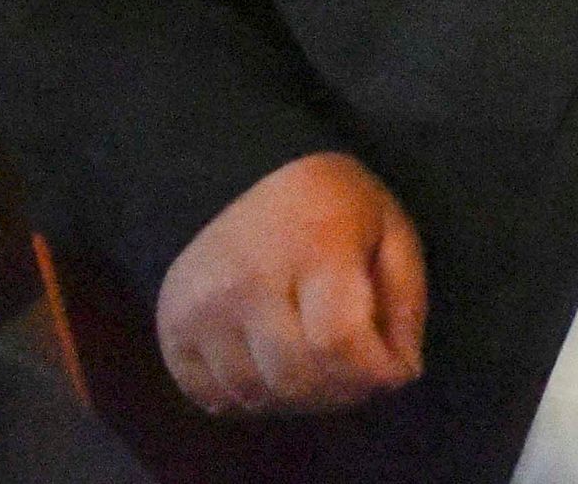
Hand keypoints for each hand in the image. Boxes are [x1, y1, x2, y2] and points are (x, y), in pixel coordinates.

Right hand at [154, 152, 426, 416]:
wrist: (246, 175)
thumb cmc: (334, 211)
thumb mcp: (392, 234)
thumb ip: (405, 304)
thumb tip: (398, 375)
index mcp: (310, 243)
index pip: (336, 340)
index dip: (372, 375)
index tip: (394, 375)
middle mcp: (245, 275)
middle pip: (295, 378)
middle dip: (342, 394)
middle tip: (362, 380)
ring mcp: (200, 305)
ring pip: (257, 396)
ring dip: (300, 401)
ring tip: (323, 370)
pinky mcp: (172, 328)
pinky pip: (216, 399)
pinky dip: (255, 400)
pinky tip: (278, 368)